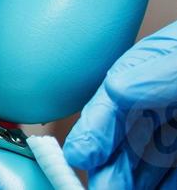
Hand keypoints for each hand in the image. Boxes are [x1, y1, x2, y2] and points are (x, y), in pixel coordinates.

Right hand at [65, 22, 176, 188]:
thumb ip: (155, 69)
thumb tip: (117, 87)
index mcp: (148, 69)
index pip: (112, 101)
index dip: (92, 130)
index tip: (79, 154)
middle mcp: (159, 99)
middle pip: (126, 137)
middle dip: (110, 165)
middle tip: (100, 187)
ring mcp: (176, 123)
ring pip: (149, 158)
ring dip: (132, 180)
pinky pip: (174, 171)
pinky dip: (164, 185)